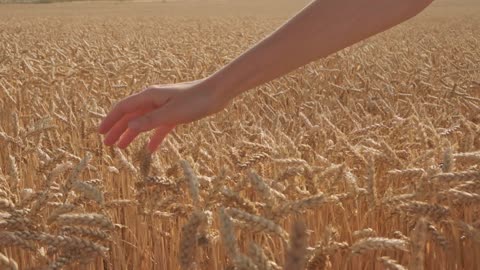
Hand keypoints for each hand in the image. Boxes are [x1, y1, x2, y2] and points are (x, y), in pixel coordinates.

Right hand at [98, 78, 225, 152]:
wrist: (217, 93)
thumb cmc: (195, 101)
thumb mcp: (171, 114)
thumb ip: (149, 121)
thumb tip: (128, 127)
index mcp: (149, 96)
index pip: (123, 108)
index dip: (110, 120)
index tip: (100, 133)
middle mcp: (154, 100)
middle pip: (131, 116)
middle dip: (118, 129)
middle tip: (107, 144)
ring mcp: (165, 107)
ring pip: (144, 122)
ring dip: (132, 134)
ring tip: (122, 147)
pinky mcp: (176, 113)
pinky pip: (160, 126)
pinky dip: (154, 137)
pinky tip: (150, 149)